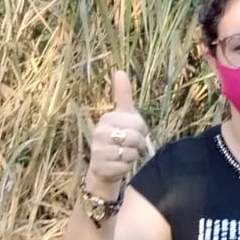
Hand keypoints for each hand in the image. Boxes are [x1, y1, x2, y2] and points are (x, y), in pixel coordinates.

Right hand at [85, 70, 148, 196]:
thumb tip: (119, 71)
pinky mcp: (100, 167)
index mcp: (107, 118)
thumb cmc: (118, 137)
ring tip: (123, 155)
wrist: (105, 167)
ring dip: (132, 157)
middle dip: (138, 145)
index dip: (142, 131)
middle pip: (135, 138)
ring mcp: (98, 151)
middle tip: (130, 146)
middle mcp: (99, 132)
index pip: (138, 123)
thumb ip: (122, 95)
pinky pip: (124, 167)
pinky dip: (125, 168)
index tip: (134, 132)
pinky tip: (118, 165)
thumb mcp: (123, 116)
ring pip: (131, 153)